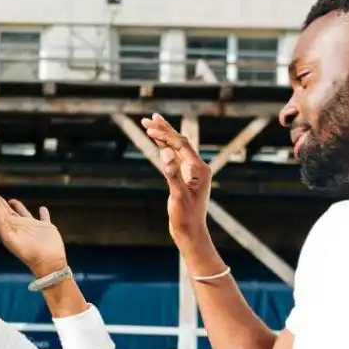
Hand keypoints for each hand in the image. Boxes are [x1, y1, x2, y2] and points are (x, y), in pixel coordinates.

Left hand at [0, 190, 67, 278]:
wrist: (48, 263)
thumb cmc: (29, 254)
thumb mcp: (11, 240)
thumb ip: (2, 226)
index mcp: (12, 228)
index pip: (0, 212)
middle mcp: (21, 226)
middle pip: (9, 211)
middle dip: (1, 203)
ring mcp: (34, 227)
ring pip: (24, 213)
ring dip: (18, 207)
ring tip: (12, 200)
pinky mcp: (46, 228)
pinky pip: (44, 217)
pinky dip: (43, 213)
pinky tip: (42, 208)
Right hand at [141, 113, 212, 245]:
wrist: (190, 232)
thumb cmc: (185, 216)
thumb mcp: (178, 196)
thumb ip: (172, 174)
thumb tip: (166, 153)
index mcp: (199, 169)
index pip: (182, 145)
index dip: (166, 134)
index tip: (149, 128)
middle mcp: (197, 167)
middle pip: (180, 142)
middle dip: (164, 129)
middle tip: (149, 117)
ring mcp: (191, 172)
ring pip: (176, 148)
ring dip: (164, 136)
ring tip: (150, 124)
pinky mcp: (185, 177)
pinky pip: (174, 158)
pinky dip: (165, 148)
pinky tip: (157, 142)